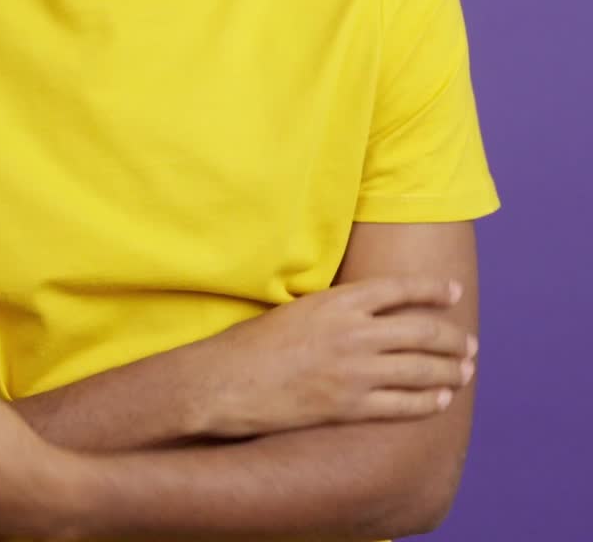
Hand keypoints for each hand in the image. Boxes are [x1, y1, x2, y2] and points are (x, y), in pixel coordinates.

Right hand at [199, 276, 476, 438]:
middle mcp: (354, 333)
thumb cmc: (256, 342)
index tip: (454, 292)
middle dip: (451, 338)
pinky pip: (401, 405)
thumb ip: (337, 308)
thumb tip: (367, 311)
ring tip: (465, 371)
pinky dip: (427, 402)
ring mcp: (354, 372)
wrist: (228, 382)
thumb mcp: (299, 307)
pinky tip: (440, 400)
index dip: (432, 290)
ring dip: (449, 370)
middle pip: (421, 331)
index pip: (400, 289)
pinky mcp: (348, 407)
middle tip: (468, 343)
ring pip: (419, 370)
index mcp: (340, 301)